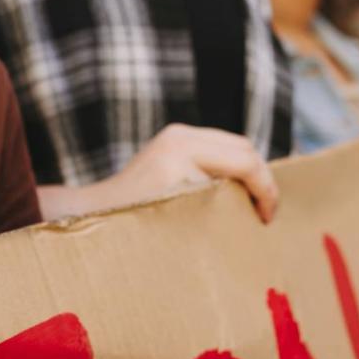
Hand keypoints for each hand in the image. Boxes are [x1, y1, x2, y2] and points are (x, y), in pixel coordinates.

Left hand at [89, 124, 278, 222]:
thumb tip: (261, 213)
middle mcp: (180, 135)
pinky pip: (215, 151)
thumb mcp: (184, 217)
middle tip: (264, 215)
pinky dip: (229, 171)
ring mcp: (174, 136)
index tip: (266, 220)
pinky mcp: (170, 144)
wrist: (93, 212)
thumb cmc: (134, 222)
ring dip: (246, 175)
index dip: (266, 190)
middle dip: (260, 180)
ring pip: (232, 148)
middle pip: (243, 148)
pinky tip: (229, 198)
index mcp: (184, 149)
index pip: (246, 160)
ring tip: (250, 208)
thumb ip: (221, 204)